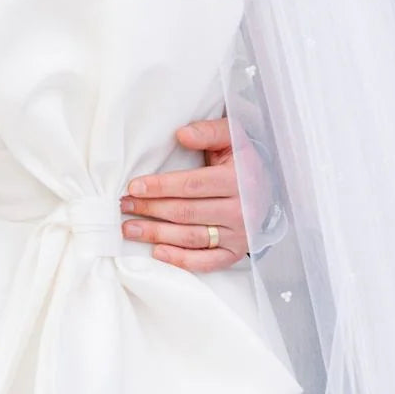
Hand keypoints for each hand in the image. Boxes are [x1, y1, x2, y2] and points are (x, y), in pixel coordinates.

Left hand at [121, 117, 250, 271]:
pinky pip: (207, 262)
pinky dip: (181, 260)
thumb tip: (182, 134)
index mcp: (239, 179)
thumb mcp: (232, 137)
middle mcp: (241, 210)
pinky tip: (157, 252)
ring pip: (191, 237)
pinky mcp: (237, 252)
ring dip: (156, 234)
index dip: (161, 187)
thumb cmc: (242, 160)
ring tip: (130, 228)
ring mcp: (240, 234)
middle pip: (186, 212)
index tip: (134, 187)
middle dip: (151, 209)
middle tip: (125, 206)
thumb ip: (208, 131)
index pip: (192, 185)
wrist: (269, 187)